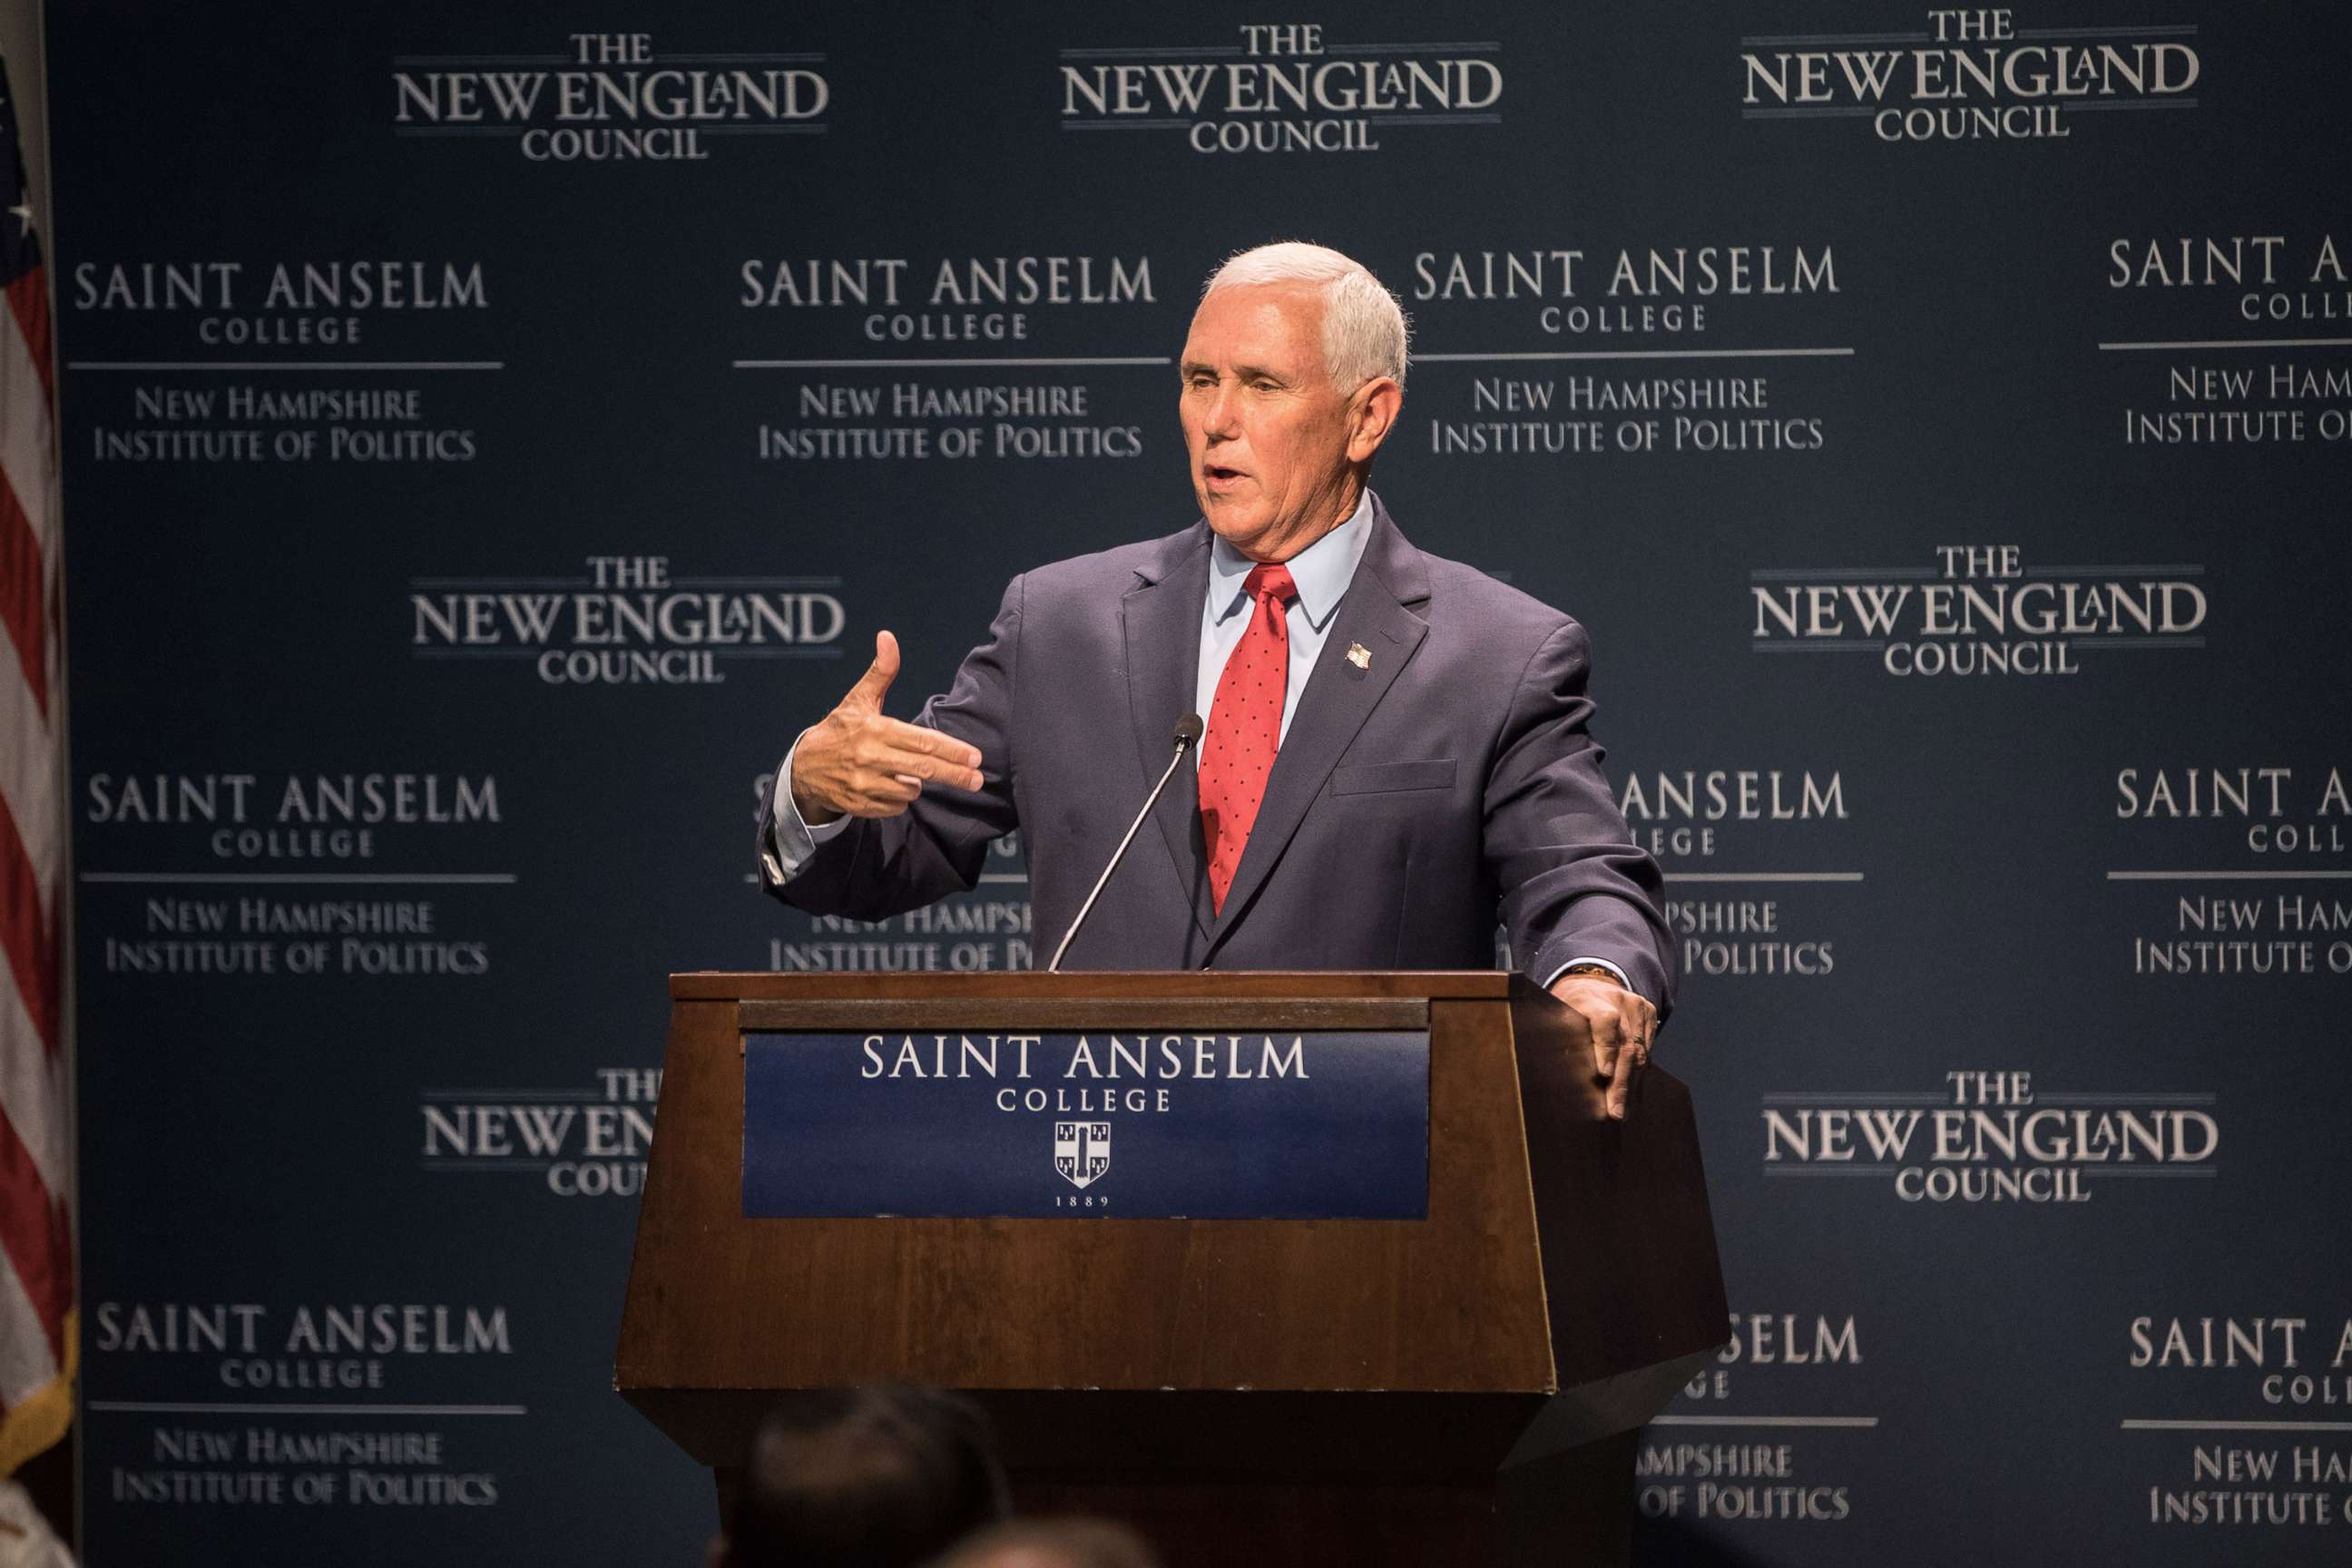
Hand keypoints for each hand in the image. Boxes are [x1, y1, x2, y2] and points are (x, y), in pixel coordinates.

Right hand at [789, 631, 986, 824]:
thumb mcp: (858, 698)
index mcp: (874, 729)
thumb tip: (887, 637)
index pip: (922, 742)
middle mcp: (870, 758)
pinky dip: (899, 798)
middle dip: (955, 775)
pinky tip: (889, 786)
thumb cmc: (839, 729)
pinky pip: (896, 807)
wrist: (802, 768)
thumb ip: (880, 671)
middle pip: (924, 769)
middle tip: (977, 779)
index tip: (975, 757)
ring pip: (911, 790)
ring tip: (903, 771)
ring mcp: (864, 784)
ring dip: (916, 783)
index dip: (952, 750)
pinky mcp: (860, 806)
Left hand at [1547, 971, 1657, 1121]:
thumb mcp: (1558, 1014)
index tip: (1604, 1073)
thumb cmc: (1570, 1007)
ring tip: (1621, 1109)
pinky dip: (1638, 1073)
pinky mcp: (1649, 1013)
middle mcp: (1617, 1000)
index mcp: (1589, 998)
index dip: (1606, 1048)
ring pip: (1639, 1052)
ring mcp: (1637, 1005)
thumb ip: (1561, 1037)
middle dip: (1619, 1082)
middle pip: (1624, 1044)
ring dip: (1629, 1083)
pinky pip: (1647, 1049)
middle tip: (1614, 1111)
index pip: (1605, 1021)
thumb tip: (1556, 1076)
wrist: (1592, 982)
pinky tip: (1630, 1092)